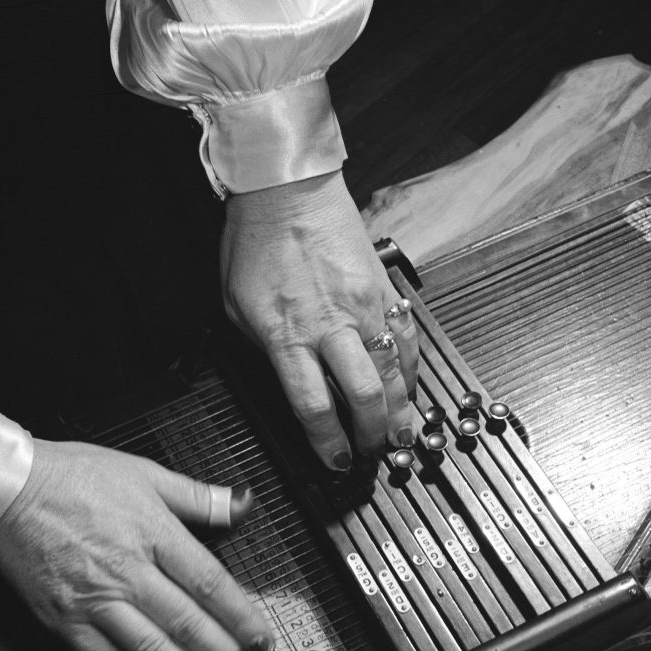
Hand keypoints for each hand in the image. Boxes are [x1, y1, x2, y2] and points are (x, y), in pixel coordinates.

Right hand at [0, 439, 273, 650]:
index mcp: (154, 532)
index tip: (262, 640)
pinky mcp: (65, 620)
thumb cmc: (75, 476)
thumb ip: (200, 496)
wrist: (7, 489)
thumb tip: (244, 502)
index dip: (241, 616)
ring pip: (152, 648)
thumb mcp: (147, 473)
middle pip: (187, 622)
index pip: (210, 583)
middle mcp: (127, 571)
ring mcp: (95, 600)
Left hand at [220, 170, 418, 468]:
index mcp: (287, 332)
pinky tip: (412, 387)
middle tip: (372, 451)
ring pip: (395, 371)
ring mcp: (365, 307)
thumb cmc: (258, 241)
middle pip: (364, 395)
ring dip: (401, 410)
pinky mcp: (386, 290)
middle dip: (372, 434)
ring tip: (404, 434)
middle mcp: (331, 324)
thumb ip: (264, 349)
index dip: (328, 443)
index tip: (335, 460)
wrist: (288, 190)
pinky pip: (409, 337)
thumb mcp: (237, 306)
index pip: (313, 405)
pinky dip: (413, 369)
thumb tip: (289, 382)